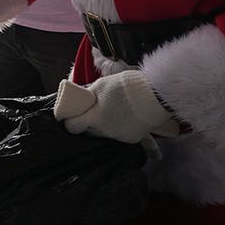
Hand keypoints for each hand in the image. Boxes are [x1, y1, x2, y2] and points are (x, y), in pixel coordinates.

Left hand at [54, 71, 179, 143]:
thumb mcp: (101, 85)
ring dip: (103, 127)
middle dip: (87, 123)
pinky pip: (121, 136)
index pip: (73, 126)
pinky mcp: (133, 139)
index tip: (69, 117)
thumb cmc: (125, 87)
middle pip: (88, 131)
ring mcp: (119, 137)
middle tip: (90, 112)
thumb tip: (78, 98)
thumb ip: (88, 94)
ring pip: (104, 134)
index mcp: (94, 118)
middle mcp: (104, 131)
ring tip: (110, 113)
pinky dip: (120, 130)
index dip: (69, 121)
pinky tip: (124, 122)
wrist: (155, 95)